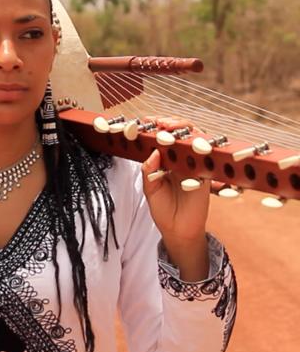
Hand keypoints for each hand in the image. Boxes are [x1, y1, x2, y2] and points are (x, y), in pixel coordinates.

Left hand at [141, 117, 209, 279]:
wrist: (178, 231)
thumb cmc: (163, 209)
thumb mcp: (150, 189)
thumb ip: (149, 171)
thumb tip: (153, 152)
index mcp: (165, 160)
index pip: (162, 136)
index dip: (155, 126)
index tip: (145, 121)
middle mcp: (180, 159)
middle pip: (180, 132)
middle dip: (170, 122)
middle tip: (159, 122)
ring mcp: (194, 164)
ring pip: (194, 137)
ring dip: (183, 128)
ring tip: (168, 127)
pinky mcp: (206, 174)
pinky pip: (205, 155)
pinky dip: (198, 145)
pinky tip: (186, 143)